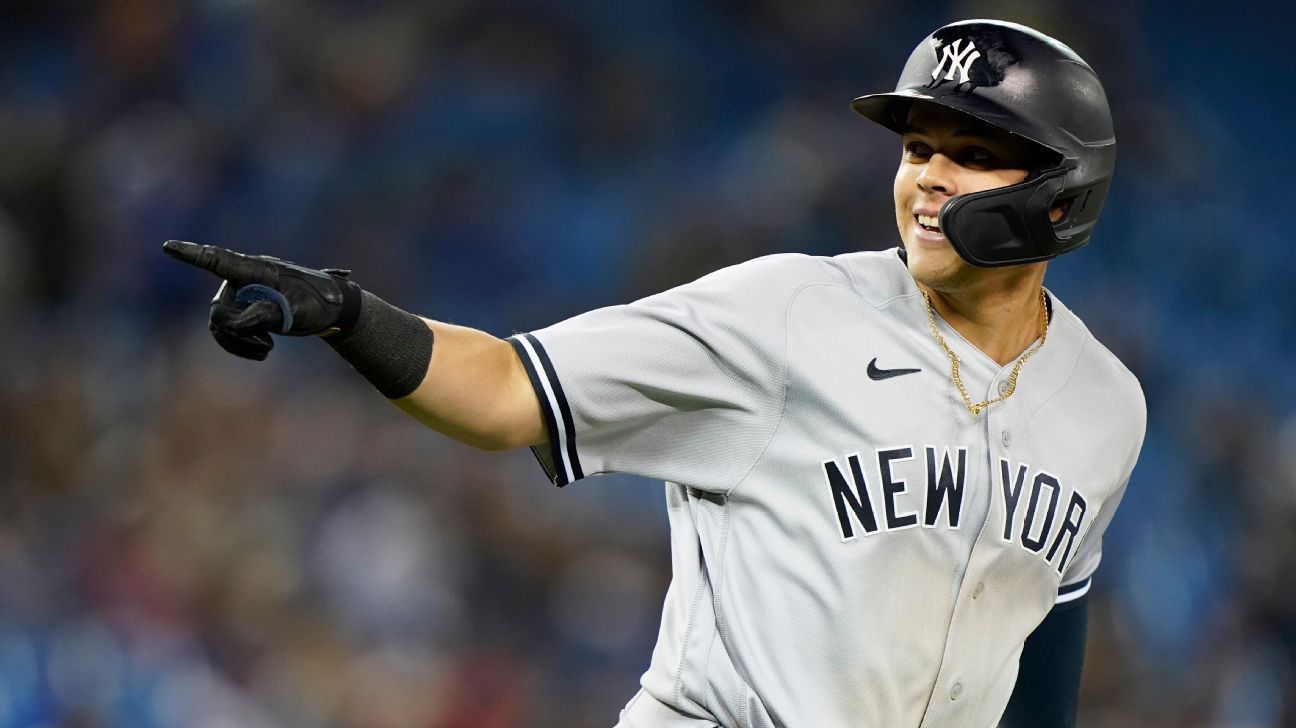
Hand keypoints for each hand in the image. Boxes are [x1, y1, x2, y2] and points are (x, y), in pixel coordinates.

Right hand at [162, 240, 361, 359]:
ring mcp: (241, 295)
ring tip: (268, 349)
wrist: (331, 309)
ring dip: (239, 341)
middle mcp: (242, 279)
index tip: (168, 246)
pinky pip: (225, 331)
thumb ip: (267, 314)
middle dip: (237, 331)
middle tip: (268, 345)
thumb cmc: (319, 303)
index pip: (219, 260)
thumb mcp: (299, 311)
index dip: (192, 254)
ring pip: (219, 323)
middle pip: (219, 308)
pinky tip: (263, 351)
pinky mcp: (243, 310)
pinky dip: (239, 344)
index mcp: (258, 270)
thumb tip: (238, 323)